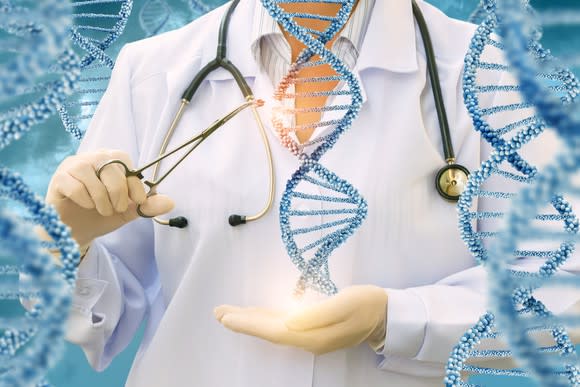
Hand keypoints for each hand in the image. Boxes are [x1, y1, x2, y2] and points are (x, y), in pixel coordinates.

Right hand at [46, 149, 173, 248]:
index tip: (137, 202)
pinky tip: (83, 206)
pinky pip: (77, 188)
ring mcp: (74, 165)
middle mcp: (93, 157)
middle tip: (114, 209)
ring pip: (94, 180)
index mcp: (111, 160)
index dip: (134, 186)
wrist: (76, 232)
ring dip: (102, 202)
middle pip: (112, 169)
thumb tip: (171, 202)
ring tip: (100, 210)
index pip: (127, 164)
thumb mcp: (128, 211)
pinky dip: (85, 202)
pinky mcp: (59, 178)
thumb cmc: (101, 215)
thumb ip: (147, 206)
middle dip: (118, 195)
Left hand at [215, 285, 387, 354]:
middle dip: (243, 322)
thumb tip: (288, 324)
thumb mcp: (344, 304)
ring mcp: (310, 335)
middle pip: (268, 331)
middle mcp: (307, 339)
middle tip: (218, 312)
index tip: (226, 318)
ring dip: (251, 320)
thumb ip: (315, 315)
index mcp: (312, 336)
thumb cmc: (366, 304)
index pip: (273, 331)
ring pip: (273, 328)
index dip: (248, 325)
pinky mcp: (313, 328)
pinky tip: (255, 315)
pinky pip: (281, 325)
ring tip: (228, 313)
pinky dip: (265, 319)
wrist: (385, 313)